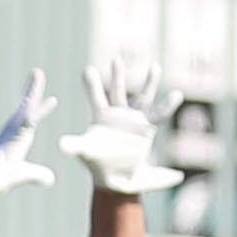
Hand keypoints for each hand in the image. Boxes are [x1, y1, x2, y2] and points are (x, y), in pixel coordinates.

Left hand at [0, 69, 56, 197]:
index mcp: (14, 138)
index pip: (28, 122)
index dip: (39, 112)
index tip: (53, 101)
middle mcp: (13, 130)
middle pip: (26, 107)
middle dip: (32, 91)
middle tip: (37, 73)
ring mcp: (14, 129)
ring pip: (26, 107)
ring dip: (32, 91)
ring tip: (37, 74)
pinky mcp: (17, 132)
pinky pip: (27, 114)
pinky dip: (33, 104)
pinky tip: (36, 97)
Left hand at [56, 55, 184, 194]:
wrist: (115, 176)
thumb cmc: (97, 162)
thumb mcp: (85, 152)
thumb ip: (75, 146)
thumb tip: (60, 144)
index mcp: (100, 116)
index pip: (95, 97)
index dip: (92, 85)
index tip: (87, 69)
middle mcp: (118, 113)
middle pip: (118, 91)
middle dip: (118, 76)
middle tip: (116, 59)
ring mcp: (133, 119)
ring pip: (142, 97)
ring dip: (149, 83)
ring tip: (155, 67)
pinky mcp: (147, 127)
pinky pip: (159, 115)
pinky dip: (167, 105)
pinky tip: (176, 94)